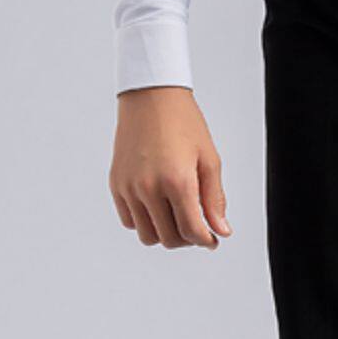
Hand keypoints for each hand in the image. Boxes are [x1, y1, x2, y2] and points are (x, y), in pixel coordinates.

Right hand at [109, 86, 230, 248]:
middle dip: (188, 239)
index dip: (206, 241)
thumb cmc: (183, 122)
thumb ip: (215, 198)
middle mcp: (149, 188)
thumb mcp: (209, 159)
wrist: (151, 97)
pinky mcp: (116, 185)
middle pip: (170, 239)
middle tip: (198, 227)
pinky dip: (145, 222)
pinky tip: (159, 207)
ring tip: (178, 217)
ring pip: (147, 235)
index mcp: (177, 181)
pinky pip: (129, 221)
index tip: (213, 240)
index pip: (192, 231)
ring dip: (165, 233)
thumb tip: (220, 229)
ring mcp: (129, 188)